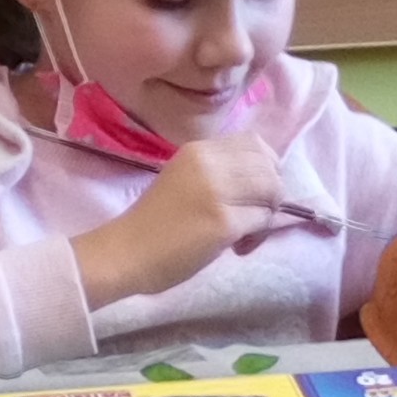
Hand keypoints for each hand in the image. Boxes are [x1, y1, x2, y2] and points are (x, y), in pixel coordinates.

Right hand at [72, 134, 295, 307]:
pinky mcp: (223, 222)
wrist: (124, 253)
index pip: (255, 143)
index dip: (265, 167)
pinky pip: (263, 221)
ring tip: (245, 234)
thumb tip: (265, 181)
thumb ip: (217, 172)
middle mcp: (208, 163)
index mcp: (197, 150)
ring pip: (272, 192)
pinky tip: (237, 248)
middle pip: (269, 167)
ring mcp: (217, 192)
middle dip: (271, 194)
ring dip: (267, 215)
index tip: (252, 192)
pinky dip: (258, 236)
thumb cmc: (153, 223)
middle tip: (252, 217)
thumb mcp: (184, 179)